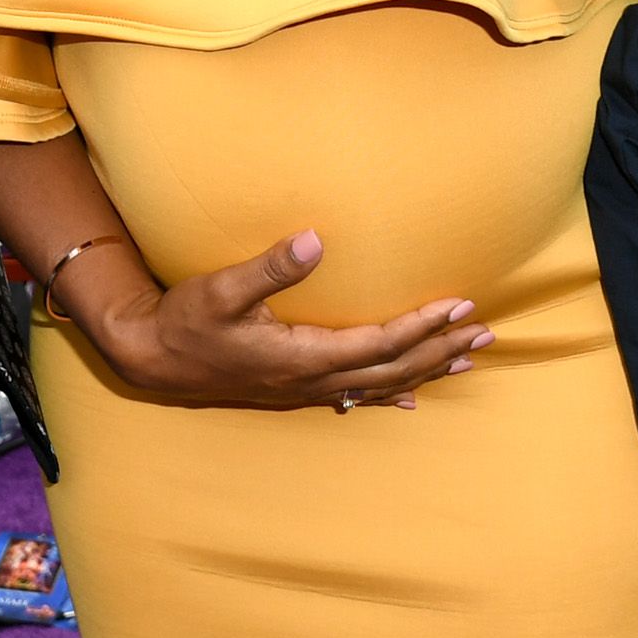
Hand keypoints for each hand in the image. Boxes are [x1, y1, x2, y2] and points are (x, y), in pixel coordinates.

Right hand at [81, 229, 492, 410]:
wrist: (153, 357)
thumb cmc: (186, 320)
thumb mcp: (221, 289)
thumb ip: (269, 267)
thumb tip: (314, 239)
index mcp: (302, 356)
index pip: (379, 343)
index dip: (422, 326)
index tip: (459, 306)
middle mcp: (311, 380)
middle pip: (392, 369)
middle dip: (440, 350)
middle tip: (483, 332)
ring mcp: (304, 390)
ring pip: (380, 386)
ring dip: (426, 371)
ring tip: (467, 360)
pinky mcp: (294, 390)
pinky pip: (355, 397)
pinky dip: (389, 394)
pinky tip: (411, 398)